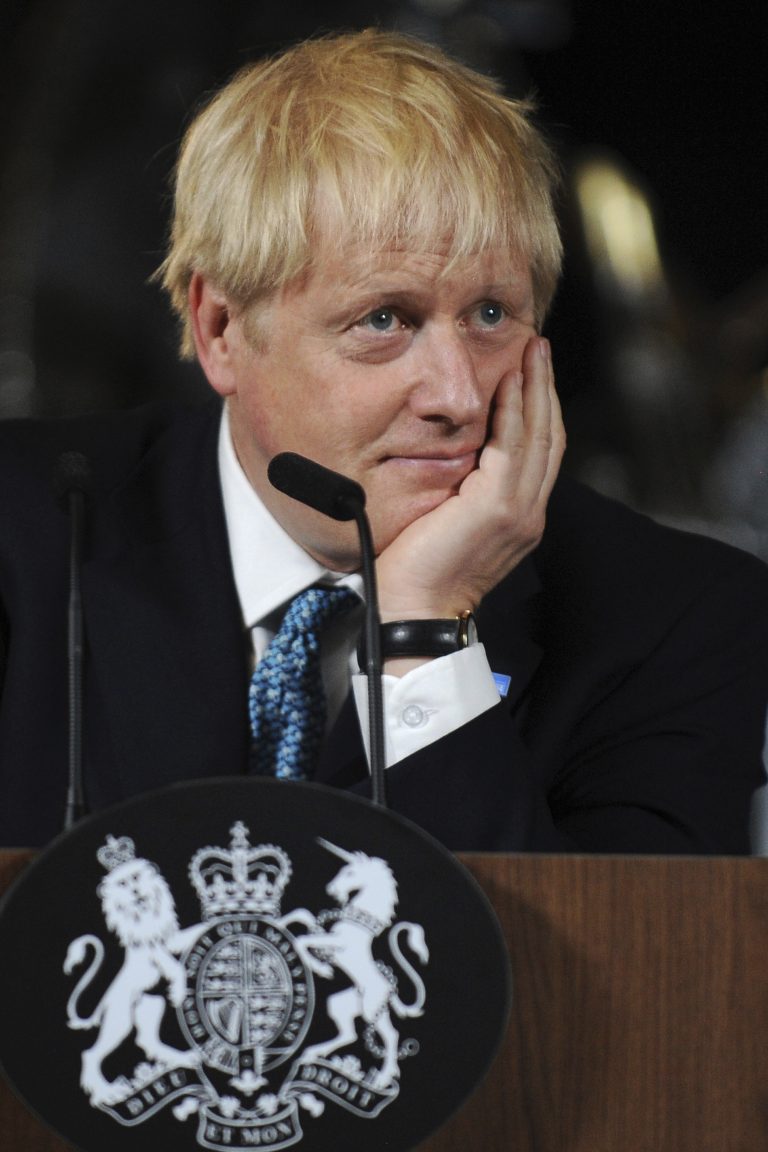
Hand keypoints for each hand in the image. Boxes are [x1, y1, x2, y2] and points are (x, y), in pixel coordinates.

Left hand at [375, 335, 563, 623]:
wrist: (413, 611)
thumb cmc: (417, 573)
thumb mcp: (447, 523)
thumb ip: (461, 491)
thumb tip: (454, 457)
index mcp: (518, 517)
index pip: (540, 453)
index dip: (540, 410)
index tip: (530, 373)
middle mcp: (527, 513)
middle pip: (550, 437)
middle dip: (546, 388)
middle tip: (538, 348)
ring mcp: (518, 511)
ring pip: (539, 436)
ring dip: (536, 388)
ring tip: (531, 351)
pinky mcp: (498, 508)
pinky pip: (513, 447)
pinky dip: (514, 411)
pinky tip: (507, 382)